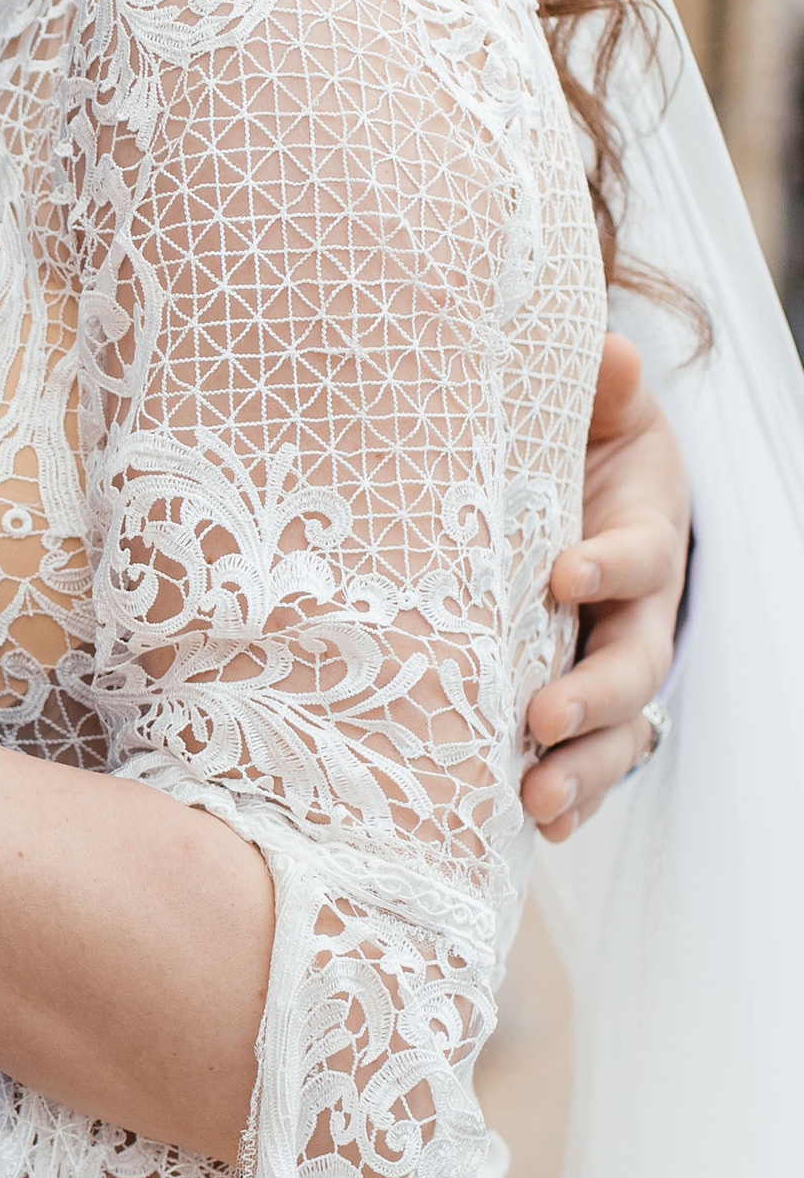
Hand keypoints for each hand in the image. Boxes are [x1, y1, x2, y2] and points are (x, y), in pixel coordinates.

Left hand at [525, 329, 688, 835]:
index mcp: (643, 533)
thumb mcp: (590, 412)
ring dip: (584, 766)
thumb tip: (608, 351)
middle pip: (636, 662)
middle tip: (543, 717)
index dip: (612, 564)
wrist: (579, 491)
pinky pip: (591, 758)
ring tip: (537, 797)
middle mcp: (639, 611)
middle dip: (594, 695)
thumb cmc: (578, 447)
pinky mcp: (584, 703)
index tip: (565, 570)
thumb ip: (599, 390)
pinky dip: (572, 795)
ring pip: (620, 727)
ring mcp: (614, 663)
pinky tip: (534, 825)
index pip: (642, 554)